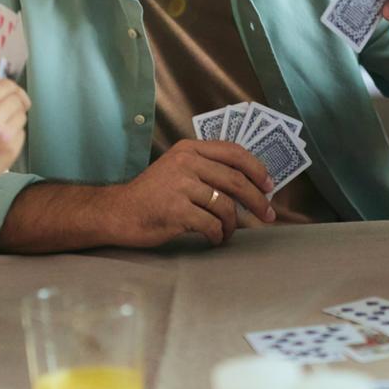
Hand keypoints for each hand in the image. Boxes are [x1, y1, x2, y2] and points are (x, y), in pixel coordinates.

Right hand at [0, 79, 29, 190]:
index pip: (5, 84)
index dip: (11, 88)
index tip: (12, 93)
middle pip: (18, 97)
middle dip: (16, 102)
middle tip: (11, 110)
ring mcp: (3, 133)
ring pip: (22, 114)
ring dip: (15, 119)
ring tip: (0, 130)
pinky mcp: (12, 147)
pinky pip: (22, 132)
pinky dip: (15, 135)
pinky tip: (1, 143)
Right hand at [110, 139, 274, 247]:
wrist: (118, 213)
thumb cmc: (151, 195)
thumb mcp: (177, 169)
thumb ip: (206, 169)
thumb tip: (248, 185)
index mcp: (189, 149)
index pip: (234, 152)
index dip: (257, 169)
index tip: (269, 186)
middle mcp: (186, 162)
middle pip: (236, 181)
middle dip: (257, 201)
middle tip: (268, 215)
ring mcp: (180, 185)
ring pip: (225, 206)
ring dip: (233, 224)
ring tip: (228, 232)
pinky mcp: (176, 210)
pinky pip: (211, 225)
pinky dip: (218, 235)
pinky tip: (214, 239)